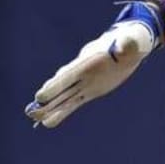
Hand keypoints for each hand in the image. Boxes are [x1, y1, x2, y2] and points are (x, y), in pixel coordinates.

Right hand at [26, 19, 158, 128]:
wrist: (128, 45)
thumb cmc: (130, 42)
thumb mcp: (131, 42)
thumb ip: (127, 44)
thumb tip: (125, 44)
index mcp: (89, 61)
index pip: (70, 74)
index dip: (57, 85)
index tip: (42, 95)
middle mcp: (82, 73)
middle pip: (62, 87)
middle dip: (49, 98)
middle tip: (33, 109)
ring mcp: (85, 82)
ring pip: (65, 97)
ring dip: (52, 107)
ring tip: (36, 118)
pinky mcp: (90, 90)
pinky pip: (74, 102)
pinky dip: (63, 111)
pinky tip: (49, 122)